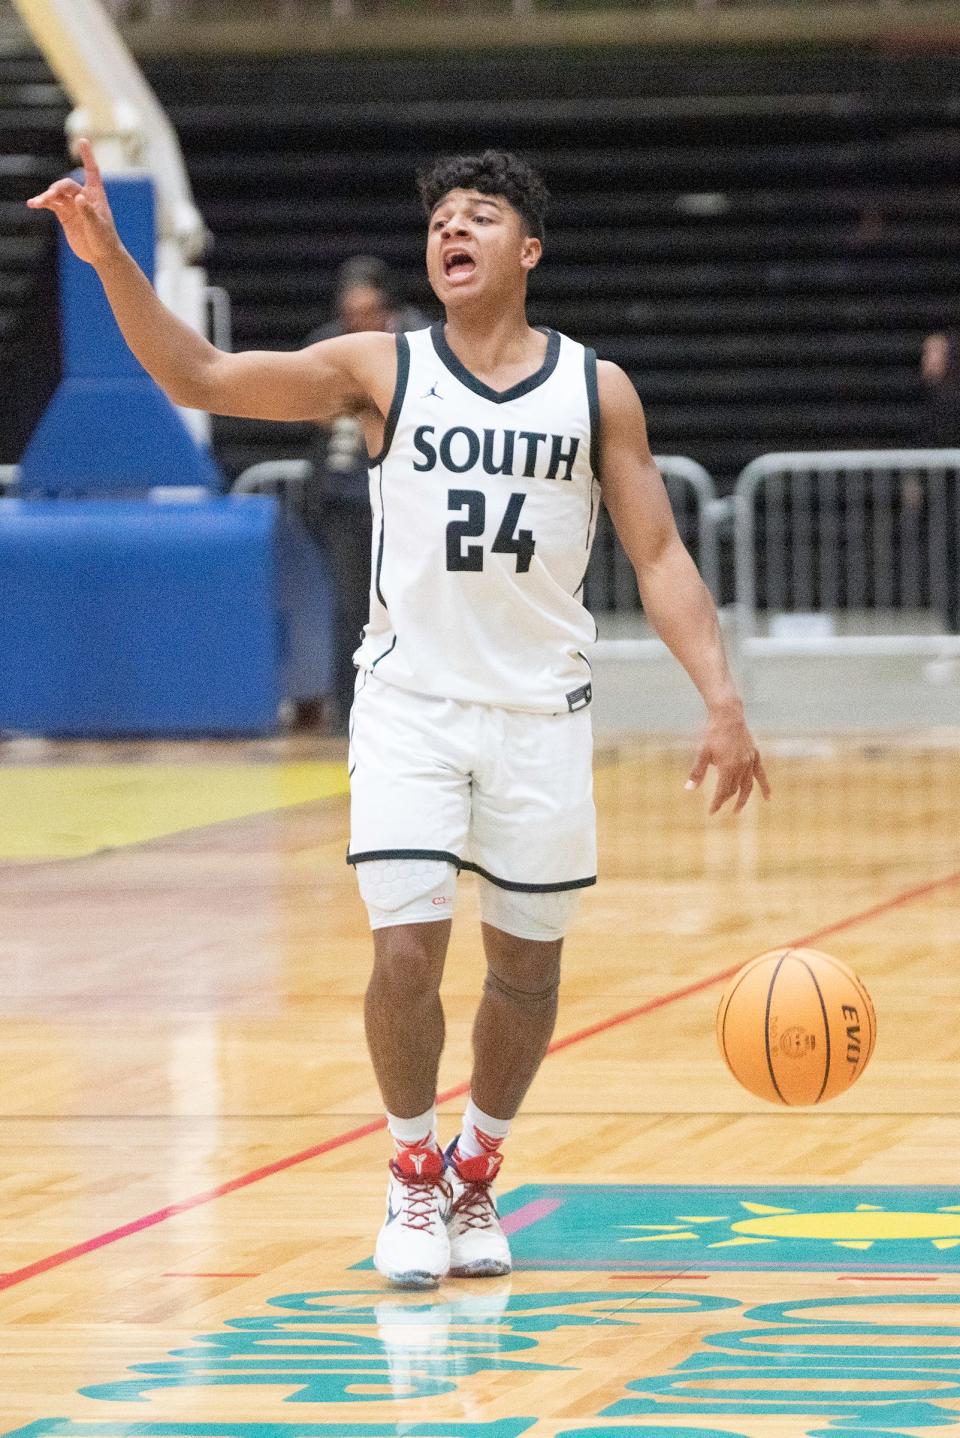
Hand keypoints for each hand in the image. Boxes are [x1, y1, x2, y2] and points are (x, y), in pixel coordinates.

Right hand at [26, 138, 120, 266]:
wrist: (101, 256)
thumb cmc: (105, 240)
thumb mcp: (98, 227)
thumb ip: (88, 212)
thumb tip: (79, 197)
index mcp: (96, 194)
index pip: (91, 171)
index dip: (87, 156)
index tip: (83, 140)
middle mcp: (83, 196)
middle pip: (67, 185)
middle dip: (57, 189)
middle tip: (50, 196)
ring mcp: (73, 205)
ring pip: (56, 194)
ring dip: (46, 197)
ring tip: (37, 203)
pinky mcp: (64, 214)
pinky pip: (51, 204)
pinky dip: (42, 203)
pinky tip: (33, 204)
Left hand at [686, 701, 770, 814]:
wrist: (728, 716)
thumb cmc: (712, 734)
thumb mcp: (702, 753)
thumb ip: (697, 772)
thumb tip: (688, 789)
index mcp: (728, 768)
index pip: (722, 792)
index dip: (717, 803)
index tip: (711, 812)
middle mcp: (741, 767)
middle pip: (734, 789)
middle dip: (725, 799)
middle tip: (718, 807)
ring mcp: (750, 762)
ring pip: (747, 786)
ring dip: (743, 799)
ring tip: (737, 811)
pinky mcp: (755, 756)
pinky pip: (761, 775)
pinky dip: (765, 787)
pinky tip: (768, 798)